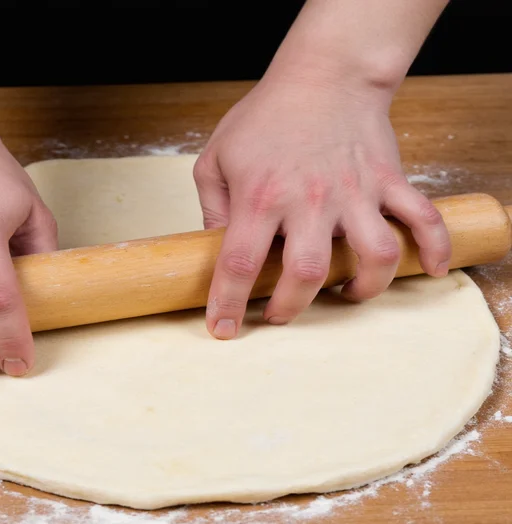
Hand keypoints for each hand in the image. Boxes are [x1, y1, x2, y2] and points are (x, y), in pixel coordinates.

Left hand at [193, 77, 450, 338]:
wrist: (324, 74)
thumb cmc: (264, 116)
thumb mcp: (216, 158)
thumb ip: (211, 207)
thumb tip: (215, 249)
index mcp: (260, 196)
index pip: (240, 264)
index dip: (228, 304)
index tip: (224, 330)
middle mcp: (309, 200)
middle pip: (306, 273)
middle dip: (290, 307)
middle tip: (279, 313)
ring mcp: (354, 191)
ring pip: (372, 255)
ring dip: (362, 288)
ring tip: (344, 294)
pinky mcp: (388, 180)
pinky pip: (421, 218)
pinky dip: (432, 248)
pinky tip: (428, 270)